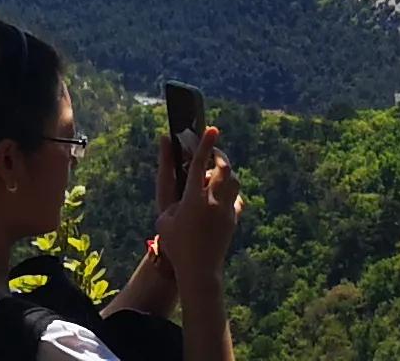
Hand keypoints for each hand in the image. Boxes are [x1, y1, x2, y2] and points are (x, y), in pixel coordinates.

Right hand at [154, 127, 240, 282]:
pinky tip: (218, 194)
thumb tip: (165, 149)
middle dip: (218, 155)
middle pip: (224, 169)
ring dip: (225, 171)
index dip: (205, 144)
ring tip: (211, 171)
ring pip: (234, 181)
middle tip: (209, 150)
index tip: (212, 128)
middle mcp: (214, 203)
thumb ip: (166, 181)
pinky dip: (229, 190)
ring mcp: (227, 211)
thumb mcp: (163, 213)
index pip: (200, 165)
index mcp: (193, 201)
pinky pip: (236, 196)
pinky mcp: (234, 219)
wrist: (199, 271)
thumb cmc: (174, 242)